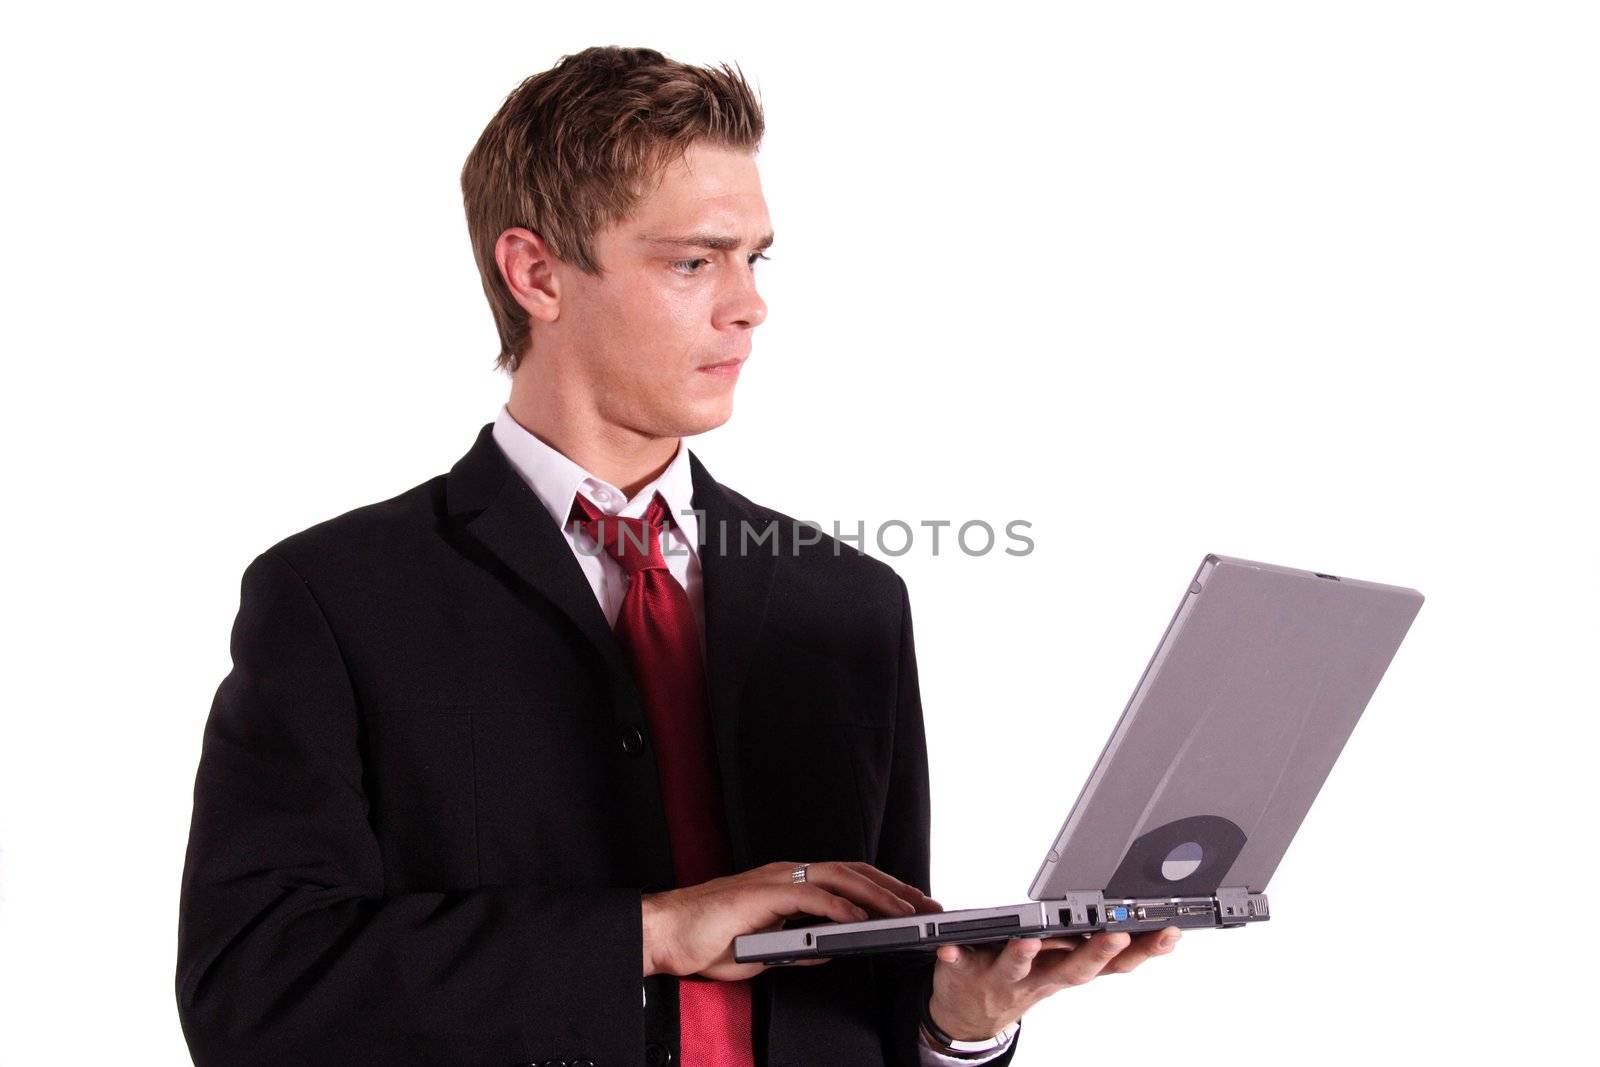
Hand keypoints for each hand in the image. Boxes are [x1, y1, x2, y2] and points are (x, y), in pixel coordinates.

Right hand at [641, 860, 942, 980]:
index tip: (914, 907)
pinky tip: (862, 921)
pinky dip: (842, 908)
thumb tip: (828, 953)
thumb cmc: (707, 940)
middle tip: (928, 907)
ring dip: (879, 896)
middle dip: (896, 889)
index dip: (884, 890)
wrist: (666, 934)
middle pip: (856, 872)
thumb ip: (797, 948)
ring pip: (842, 878)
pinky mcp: (765, 893)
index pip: (849, 880)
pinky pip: (812, 897)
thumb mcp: (766, 953)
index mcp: (790, 884)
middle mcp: (789, 874)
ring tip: (907, 913)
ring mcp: (777, 879)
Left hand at [927, 927, 1181, 1038]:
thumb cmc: (1024, 980)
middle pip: (1071, 970)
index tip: (1168, 934)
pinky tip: (947, 946)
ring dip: (1023, 954)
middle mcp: (1039, 978)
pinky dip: (952, 954)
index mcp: (1066, 972)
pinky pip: (956, 960)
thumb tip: (1155, 931)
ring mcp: (1002, 978)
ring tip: (1030, 938)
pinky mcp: (964, 969)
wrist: (970, 1016)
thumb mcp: (1067, 971)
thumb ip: (1103, 953)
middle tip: (1117, 934)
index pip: (1112, 965)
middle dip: (1096, 953)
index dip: (1143, 953)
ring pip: (1016, 967)